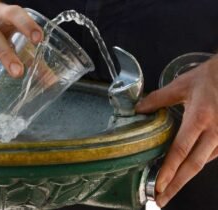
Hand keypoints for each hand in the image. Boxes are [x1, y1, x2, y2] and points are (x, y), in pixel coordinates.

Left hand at [136, 55, 217, 206]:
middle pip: (193, 166)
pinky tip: (185, 170)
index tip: (158, 185)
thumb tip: (138, 109)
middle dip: (176, 185)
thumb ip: (157, 99)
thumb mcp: (181, 85)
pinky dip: (196, 165)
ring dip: (185, 178)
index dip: (169, 170)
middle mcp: (214, 132)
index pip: (181, 150)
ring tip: (169, 188)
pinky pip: (211, 156)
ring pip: (202, 164)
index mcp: (199, 119)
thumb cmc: (209, 78)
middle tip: (161, 200)